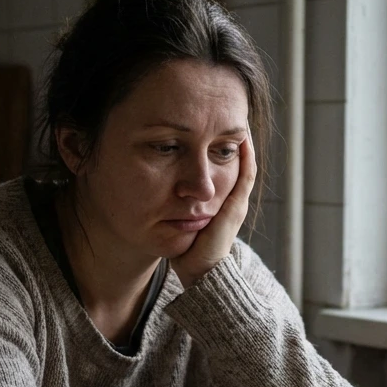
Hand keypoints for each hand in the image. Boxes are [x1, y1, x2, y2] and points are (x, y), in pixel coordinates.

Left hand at [171, 127, 256, 289]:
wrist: (199, 272)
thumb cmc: (185, 251)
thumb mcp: (174, 219)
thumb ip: (168, 203)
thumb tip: (140, 184)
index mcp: (217, 202)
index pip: (220, 167)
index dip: (215, 146)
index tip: (204, 126)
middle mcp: (230, 200)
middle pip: (233, 162)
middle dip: (227, 138)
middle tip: (223, 114)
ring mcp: (236, 202)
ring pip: (243, 164)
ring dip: (240, 142)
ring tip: (236, 118)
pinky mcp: (236, 206)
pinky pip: (246, 174)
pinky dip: (246, 154)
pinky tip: (241, 136)